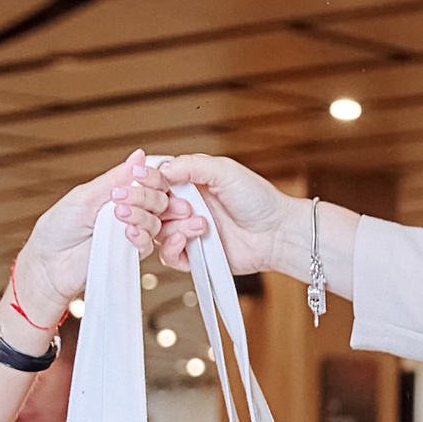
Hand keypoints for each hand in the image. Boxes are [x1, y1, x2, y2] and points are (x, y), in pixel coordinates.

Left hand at [11, 150, 172, 317]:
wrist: (48, 262)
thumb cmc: (60, 227)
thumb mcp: (85, 196)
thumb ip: (115, 178)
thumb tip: (139, 155)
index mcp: (119, 193)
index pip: (149, 181)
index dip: (151, 176)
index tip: (139, 174)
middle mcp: (129, 212)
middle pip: (159, 200)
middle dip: (144, 196)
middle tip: (119, 197)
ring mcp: (131, 233)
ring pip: (156, 222)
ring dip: (141, 215)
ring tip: (118, 214)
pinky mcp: (130, 255)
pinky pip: (148, 245)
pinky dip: (141, 237)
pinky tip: (127, 232)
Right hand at [154, 153, 300, 276]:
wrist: (277, 233)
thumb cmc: (257, 199)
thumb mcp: (224, 171)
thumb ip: (191, 166)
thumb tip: (161, 168)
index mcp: (188, 182)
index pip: (153, 180)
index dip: (145, 180)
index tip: (145, 180)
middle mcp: (183, 206)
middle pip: (148, 207)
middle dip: (149, 205)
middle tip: (172, 206)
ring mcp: (186, 231)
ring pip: (156, 231)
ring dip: (174, 226)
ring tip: (200, 222)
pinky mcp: (192, 256)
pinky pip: (168, 255)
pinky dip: (173, 247)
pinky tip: (191, 238)